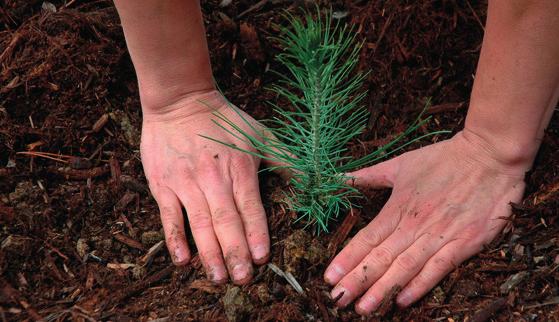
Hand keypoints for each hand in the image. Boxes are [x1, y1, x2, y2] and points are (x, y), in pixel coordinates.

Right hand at [140, 90, 268, 284]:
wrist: (180, 100)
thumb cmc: (224, 119)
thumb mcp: (260, 134)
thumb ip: (285, 159)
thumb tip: (314, 179)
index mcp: (240, 168)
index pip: (250, 207)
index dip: (256, 234)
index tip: (262, 258)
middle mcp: (213, 178)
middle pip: (226, 221)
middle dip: (235, 252)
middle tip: (243, 279)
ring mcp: (186, 182)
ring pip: (200, 224)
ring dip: (209, 253)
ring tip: (219, 277)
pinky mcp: (164, 184)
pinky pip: (169, 215)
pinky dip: (175, 238)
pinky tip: (183, 259)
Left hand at [324, 130, 526, 313]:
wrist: (489, 155)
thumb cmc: (443, 159)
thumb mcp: (401, 164)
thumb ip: (369, 176)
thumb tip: (340, 177)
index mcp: (398, 207)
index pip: (367, 238)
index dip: (347, 259)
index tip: (329, 277)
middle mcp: (415, 225)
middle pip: (381, 257)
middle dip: (357, 280)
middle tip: (338, 299)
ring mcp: (440, 235)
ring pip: (405, 267)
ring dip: (382, 289)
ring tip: (363, 308)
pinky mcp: (465, 242)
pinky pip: (439, 268)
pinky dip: (420, 285)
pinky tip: (402, 300)